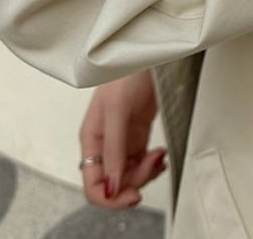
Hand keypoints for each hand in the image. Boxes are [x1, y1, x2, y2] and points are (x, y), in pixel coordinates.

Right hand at [79, 70, 166, 209]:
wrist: (145, 54)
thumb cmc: (124, 74)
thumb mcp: (117, 111)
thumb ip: (114, 149)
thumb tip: (112, 187)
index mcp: (91, 140)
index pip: (92, 185)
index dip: (111, 197)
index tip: (133, 194)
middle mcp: (104, 143)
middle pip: (115, 183)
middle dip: (135, 181)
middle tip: (153, 164)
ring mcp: (121, 140)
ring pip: (130, 174)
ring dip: (147, 172)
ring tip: (160, 155)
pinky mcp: (137, 134)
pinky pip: (142, 162)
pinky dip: (153, 164)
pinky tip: (160, 154)